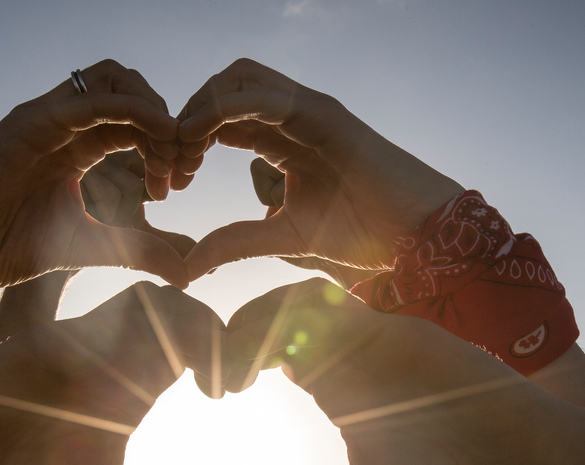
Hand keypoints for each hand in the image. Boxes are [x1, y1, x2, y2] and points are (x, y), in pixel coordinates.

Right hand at [0, 60, 190, 288]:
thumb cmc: (3, 247)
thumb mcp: (90, 247)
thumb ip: (138, 252)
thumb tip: (188, 271)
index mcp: (78, 147)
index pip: (138, 123)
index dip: (169, 146)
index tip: (179, 185)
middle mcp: (65, 125)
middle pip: (134, 93)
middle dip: (170, 125)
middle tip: (182, 168)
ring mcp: (48, 118)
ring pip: (116, 79)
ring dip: (156, 108)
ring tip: (170, 151)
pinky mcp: (32, 121)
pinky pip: (91, 98)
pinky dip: (134, 108)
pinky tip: (156, 136)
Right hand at [0, 282, 234, 464]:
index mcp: (130, 381)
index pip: (193, 331)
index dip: (225, 349)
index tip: (232, 393)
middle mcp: (107, 354)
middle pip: (180, 304)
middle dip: (217, 334)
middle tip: (231, 387)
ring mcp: (74, 345)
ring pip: (147, 301)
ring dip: (182, 333)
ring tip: (198, 386)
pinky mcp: (41, 346)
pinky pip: (97, 323)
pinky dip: (128, 342)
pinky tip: (138, 388)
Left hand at [176, 59, 463, 278]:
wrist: (414, 233)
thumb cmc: (361, 233)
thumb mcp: (282, 239)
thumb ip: (235, 243)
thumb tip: (188, 268)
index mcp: (279, 140)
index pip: (218, 119)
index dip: (186, 141)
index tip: (170, 182)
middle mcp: (290, 116)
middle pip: (220, 88)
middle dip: (186, 117)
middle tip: (171, 162)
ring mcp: (306, 109)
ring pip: (238, 76)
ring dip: (200, 104)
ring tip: (183, 146)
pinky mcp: (320, 113)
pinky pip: (263, 93)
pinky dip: (224, 105)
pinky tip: (202, 136)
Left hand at [223, 279, 556, 464]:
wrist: (521, 464)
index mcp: (329, 382)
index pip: (262, 345)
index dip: (229, 357)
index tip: (213, 394)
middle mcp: (346, 352)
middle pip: (271, 312)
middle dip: (236, 333)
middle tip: (219, 380)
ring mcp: (375, 335)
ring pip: (300, 297)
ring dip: (264, 321)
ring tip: (248, 368)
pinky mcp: (401, 330)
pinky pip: (343, 305)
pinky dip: (308, 319)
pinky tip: (294, 361)